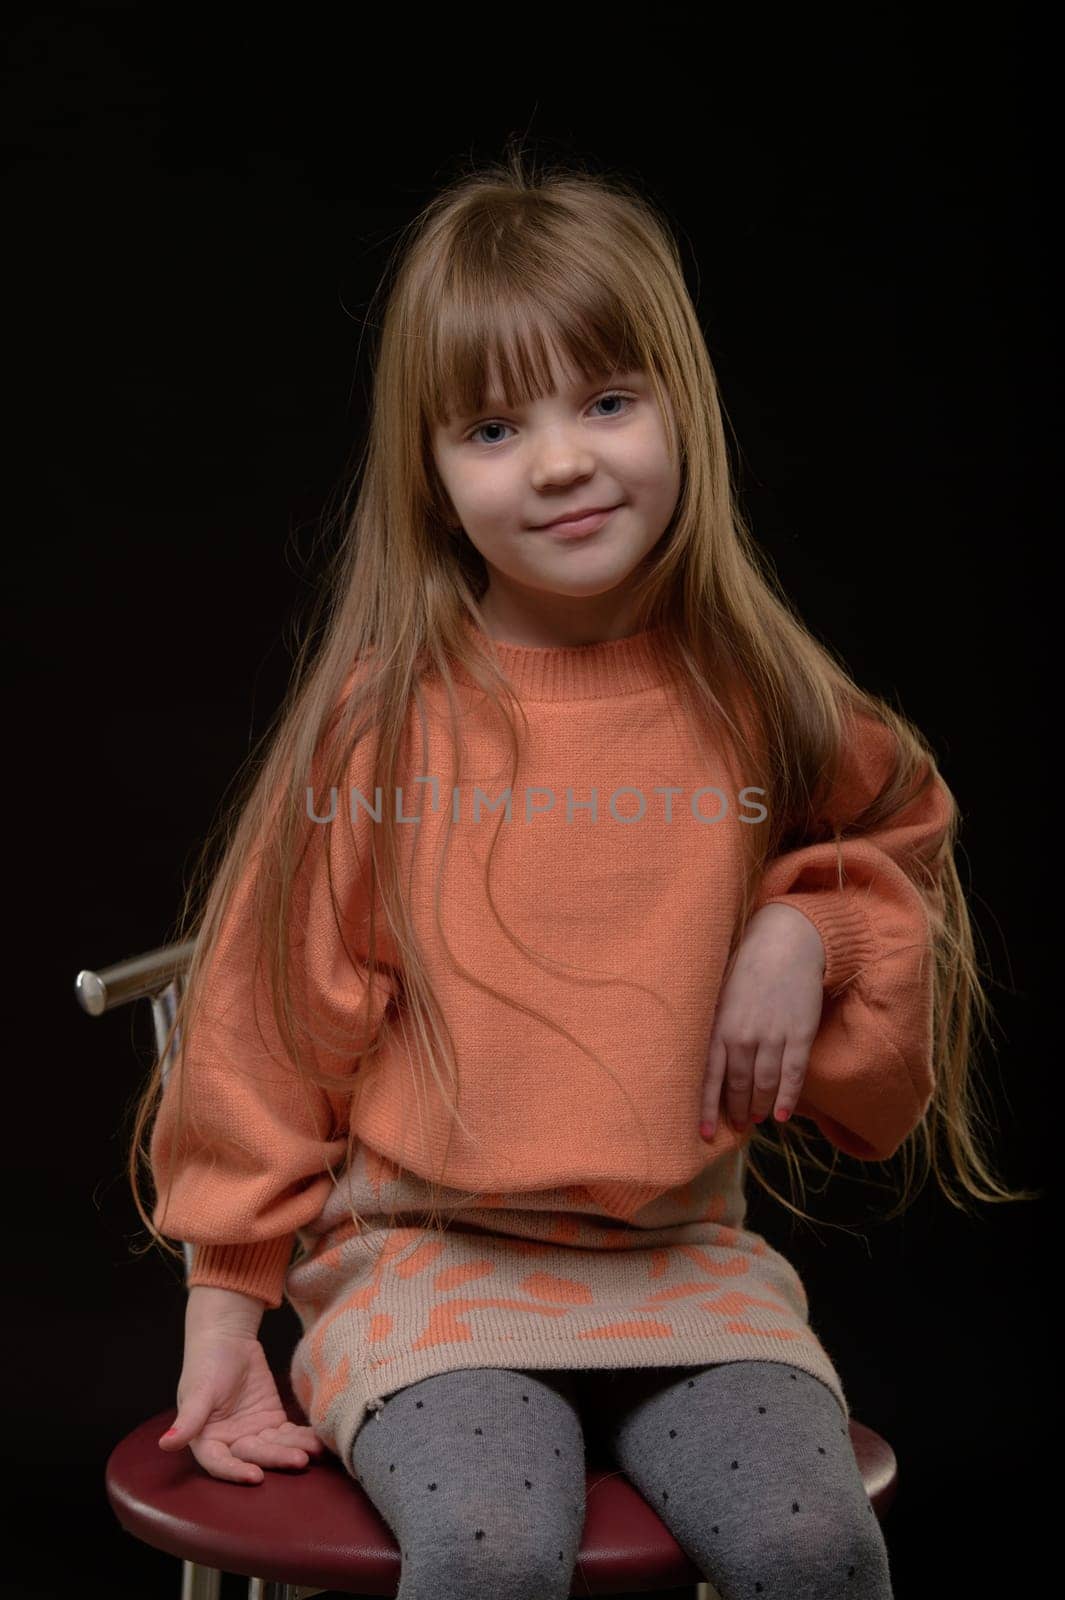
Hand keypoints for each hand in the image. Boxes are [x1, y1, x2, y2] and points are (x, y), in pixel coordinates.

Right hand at [157, 1331, 325, 1484]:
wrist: (229, 1339)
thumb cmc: (206, 1362)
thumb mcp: (198, 1390)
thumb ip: (188, 1420)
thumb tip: (166, 1445)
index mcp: (206, 1441)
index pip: (220, 1463)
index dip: (236, 1472)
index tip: (256, 1477)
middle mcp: (230, 1443)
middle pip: (254, 1456)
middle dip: (276, 1458)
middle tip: (299, 1460)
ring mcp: (253, 1434)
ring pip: (275, 1447)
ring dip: (294, 1449)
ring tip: (315, 1451)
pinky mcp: (272, 1421)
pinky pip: (289, 1434)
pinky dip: (303, 1438)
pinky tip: (320, 1441)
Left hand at [700, 904, 825, 1138]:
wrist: (786, 942)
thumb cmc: (747, 966)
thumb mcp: (719, 994)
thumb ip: (712, 1025)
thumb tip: (701, 1059)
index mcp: (719, 1026)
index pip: (709, 1078)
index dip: (707, 1109)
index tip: (703, 1135)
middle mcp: (743, 1035)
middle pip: (738, 1086)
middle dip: (736, 1111)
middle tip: (736, 1126)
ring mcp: (772, 1036)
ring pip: (764, 1084)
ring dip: (760, 1107)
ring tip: (756, 1120)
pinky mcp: (799, 1034)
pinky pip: (792, 1075)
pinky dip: (787, 1098)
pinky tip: (781, 1115)